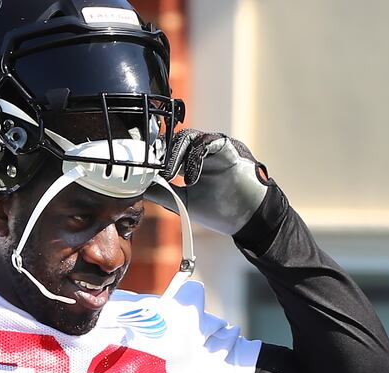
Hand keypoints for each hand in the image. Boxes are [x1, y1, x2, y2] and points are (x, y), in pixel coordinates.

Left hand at [147, 129, 271, 235]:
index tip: (142, 168)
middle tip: (151, 168)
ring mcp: (217, 148)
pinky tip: (191, 178)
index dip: (155, 156)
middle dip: (162, 153)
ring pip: (190, 137)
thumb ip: (162, 193)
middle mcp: (204, 151)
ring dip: (176, 155)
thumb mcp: (183, 202)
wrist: (250, 220)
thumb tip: (138, 188)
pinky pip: (210, 142)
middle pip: (176, 139)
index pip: (169, 149)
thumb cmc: (220, 210)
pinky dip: (196, 157)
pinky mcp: (230, 149)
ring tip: (169, 175)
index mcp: (192, 161)